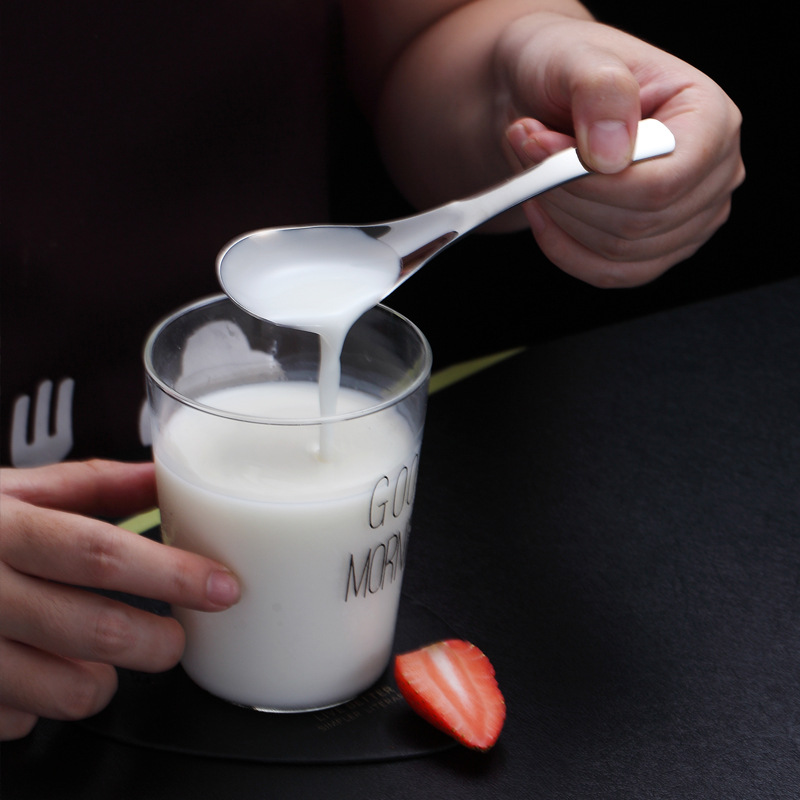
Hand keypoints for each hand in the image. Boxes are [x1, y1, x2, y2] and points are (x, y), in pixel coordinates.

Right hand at [0, 460, 239, 740]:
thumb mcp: (9, 490)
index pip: (100, 554)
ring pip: (65, 693)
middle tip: (175, 638)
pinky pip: (18, 721)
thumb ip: (88, 485)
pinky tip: (34, 672)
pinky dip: (42, 704)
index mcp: (2, 527)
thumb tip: (159, 476)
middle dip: (158, 643)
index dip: (170, 574)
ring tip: (103, 657)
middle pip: (95, 632)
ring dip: (104, 682)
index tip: (222, 587)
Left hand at [497, 14, 744, 285]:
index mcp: (711, 119)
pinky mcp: (656, 250)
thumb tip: (612, 151)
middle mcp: (712, 174)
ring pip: (620, 253)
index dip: (594, 183)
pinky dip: (563, 248)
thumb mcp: (575, 58)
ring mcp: (689, 220)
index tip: (542, 151)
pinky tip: (543, 209)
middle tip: (529, 150)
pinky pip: (609, 274)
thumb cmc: (566, 73)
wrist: (543, 100)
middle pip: (639, 224)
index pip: (664, 183)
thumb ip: (599, 92)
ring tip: (535, 169)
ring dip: (560, 217)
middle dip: (567, 194)